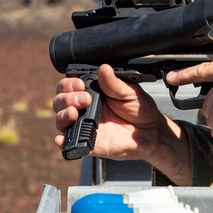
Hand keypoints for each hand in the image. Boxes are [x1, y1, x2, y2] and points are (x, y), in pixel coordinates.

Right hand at [53, 64, 176, 161]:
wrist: (152, 132)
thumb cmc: (140, 109)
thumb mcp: (130, 92)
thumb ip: (115, 83)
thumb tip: (104, 68)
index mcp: (92, 93)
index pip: (69, 86)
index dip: (69, 84)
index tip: (81, 85)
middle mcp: (85, 109)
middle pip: (60, 101)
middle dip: (66, 98)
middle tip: (85, 99)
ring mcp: (85, 126)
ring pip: (61, 120)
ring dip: (62, 115)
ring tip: (74, 113)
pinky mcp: (89, 143)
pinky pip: (69, 144)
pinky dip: (61, 141)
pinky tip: (61, 138)